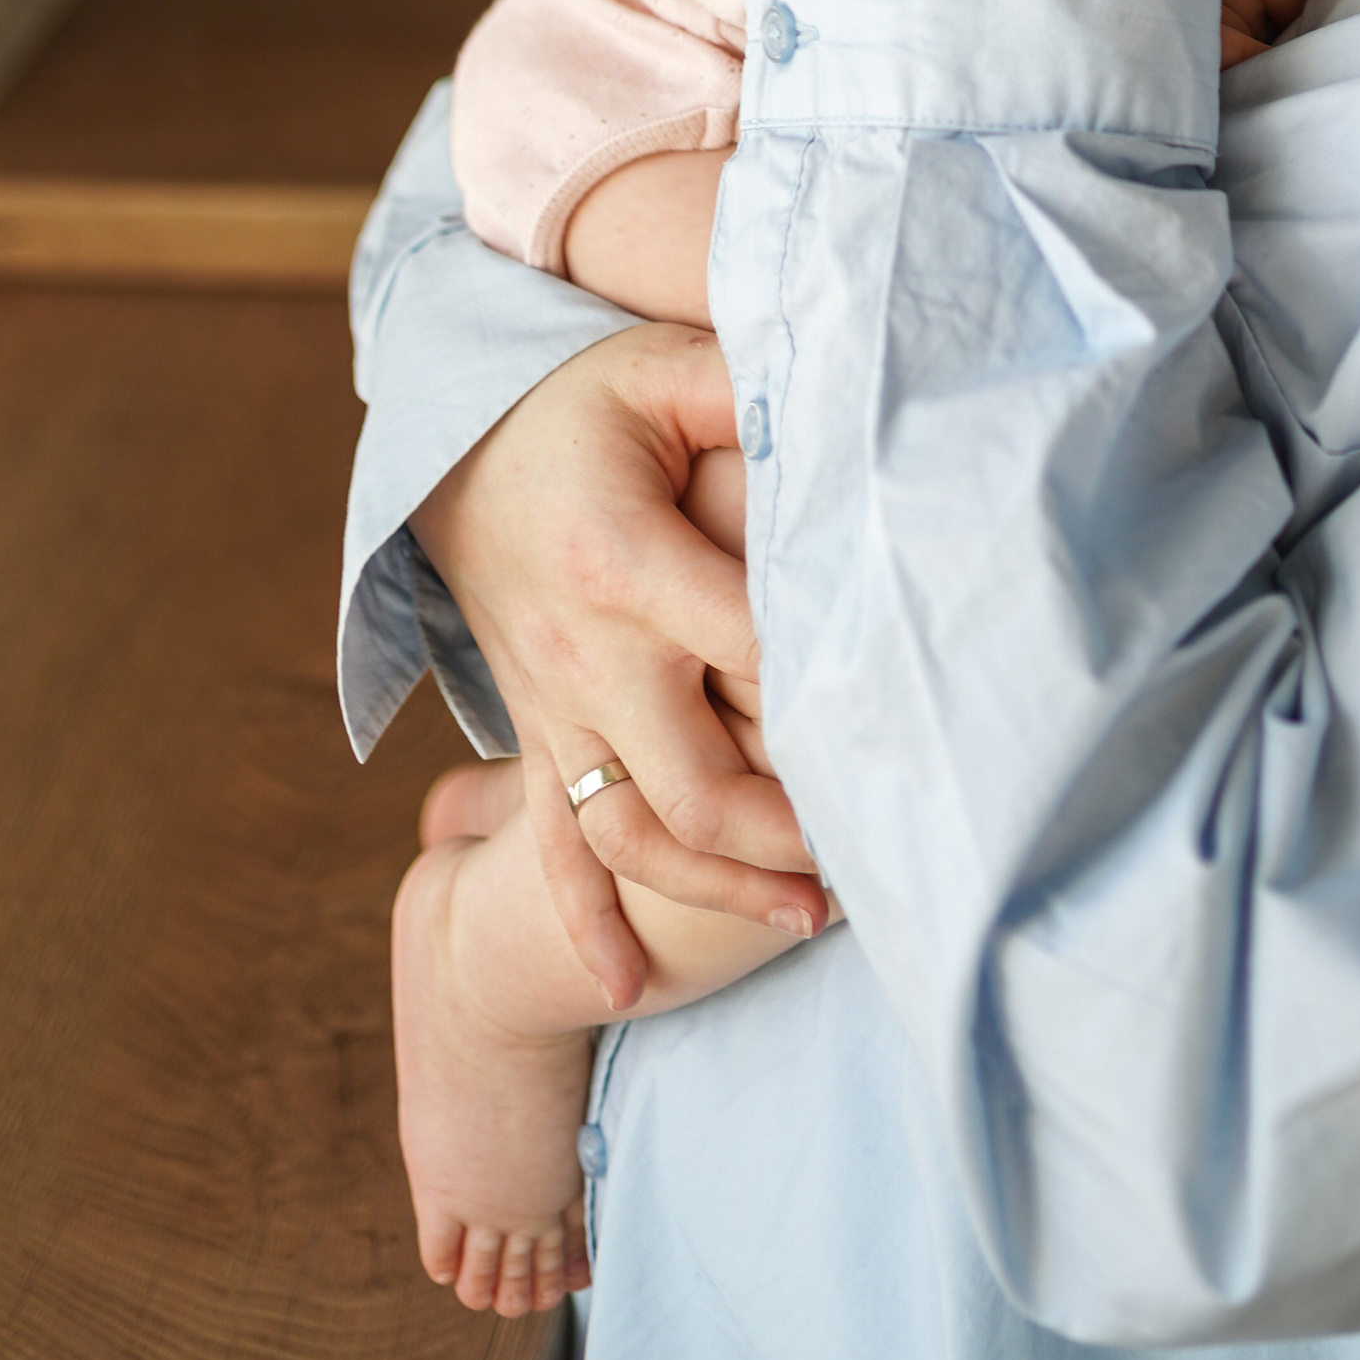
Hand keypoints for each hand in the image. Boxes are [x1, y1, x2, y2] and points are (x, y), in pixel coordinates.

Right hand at [413, 325, 829, 1010]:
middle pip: (692, 779)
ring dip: (718, 889)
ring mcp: (554, 707)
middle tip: (875, 855)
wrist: (457, 445)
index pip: (745, 642)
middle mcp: (585, 651)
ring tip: (810, 919)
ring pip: (632, 833)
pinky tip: (626, 990)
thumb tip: (842, 407)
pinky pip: (552, 846)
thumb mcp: (662, 370)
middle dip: (788, 834)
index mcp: (625, 560)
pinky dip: (585, 922)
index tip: (902, 719)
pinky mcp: (539, 734)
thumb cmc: (585, 399)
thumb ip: (748, 387)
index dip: (823, 686)